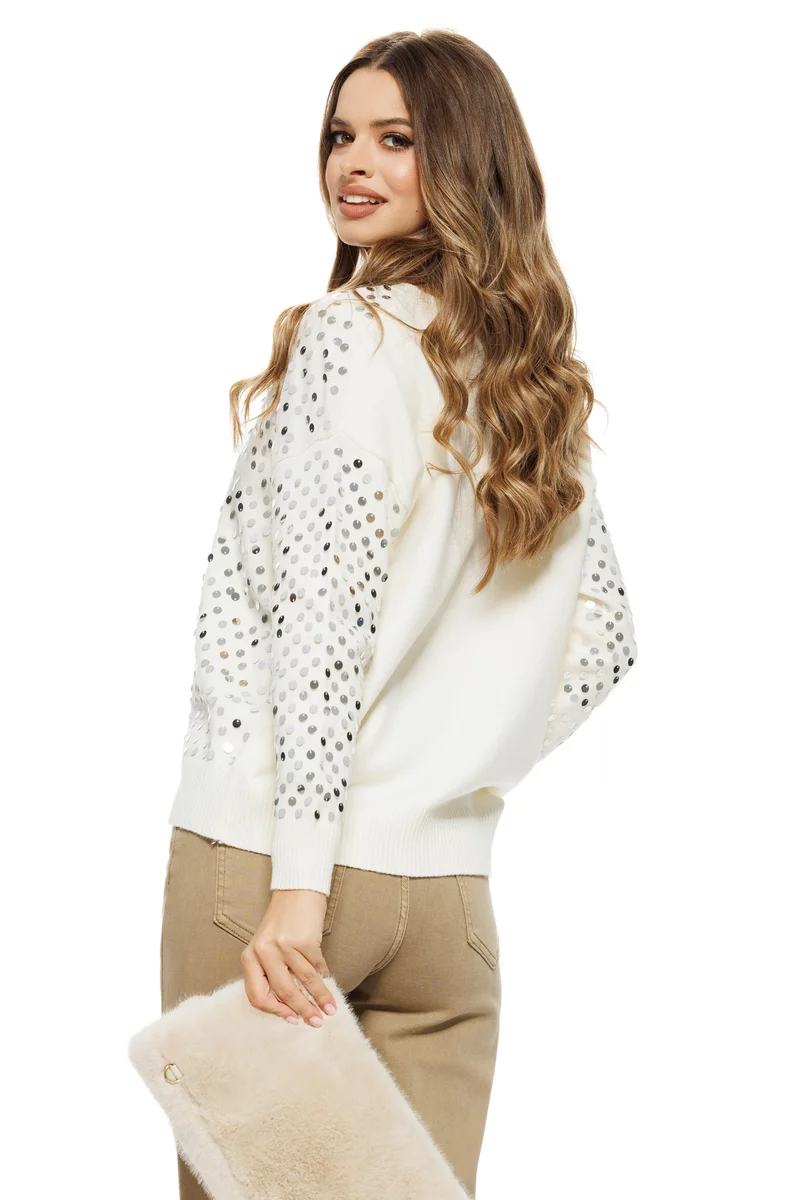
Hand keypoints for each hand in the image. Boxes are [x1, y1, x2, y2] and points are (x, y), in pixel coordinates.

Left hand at [241, 888, 338, 1027]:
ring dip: (320, 998)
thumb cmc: (281, 923)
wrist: (297, 892)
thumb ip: (271, 974)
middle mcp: (263, 952)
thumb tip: (290, 1006)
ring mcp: (284, 945)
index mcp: (249, 957)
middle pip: (283, 991)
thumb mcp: (266, 948)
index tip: (292, 1020)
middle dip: (303, 1010)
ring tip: (331, 1010)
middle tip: (316, 1022)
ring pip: (304, 981)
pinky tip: (330, 984)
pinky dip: (325, 977)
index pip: (257, 996)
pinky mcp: (304, 940)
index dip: (275, 1011)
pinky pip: (317, 966)